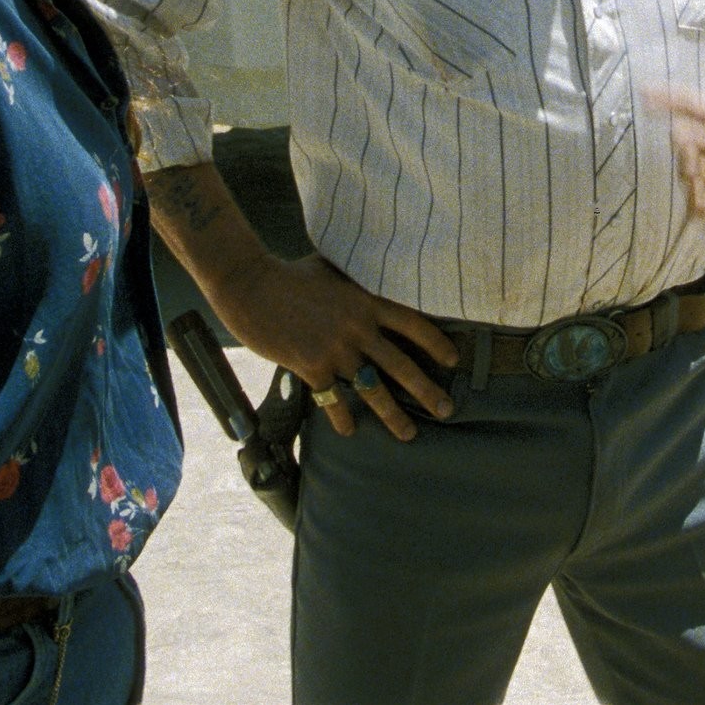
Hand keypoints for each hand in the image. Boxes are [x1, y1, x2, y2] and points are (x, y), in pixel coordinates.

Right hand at [208, 251, 457, 440]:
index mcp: (366, 301)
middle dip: (426, 390)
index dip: (435, 343)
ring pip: (372, 390)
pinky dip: (341, 418)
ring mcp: (335, 350)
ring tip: (408, 434)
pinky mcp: (311, 367)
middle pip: (401, 365)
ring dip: (392, 416)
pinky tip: (349, 431)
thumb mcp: (331, 270)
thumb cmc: (289, 274)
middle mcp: (357, 328)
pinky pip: (333, 400)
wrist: (251, 284)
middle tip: (447, 409)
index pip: (412, 324)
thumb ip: (354, 281)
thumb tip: (371, 278)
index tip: (453, 360)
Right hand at [660, 76, 704, 237]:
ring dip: (689, 179)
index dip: (669, 100)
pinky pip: (703, 206)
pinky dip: (698, 206)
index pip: (693, 107)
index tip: (645, 92)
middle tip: (693, 158)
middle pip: (686, 144)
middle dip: (681, 149)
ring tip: (700, 182)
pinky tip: (703, 208)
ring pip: (690, 176)